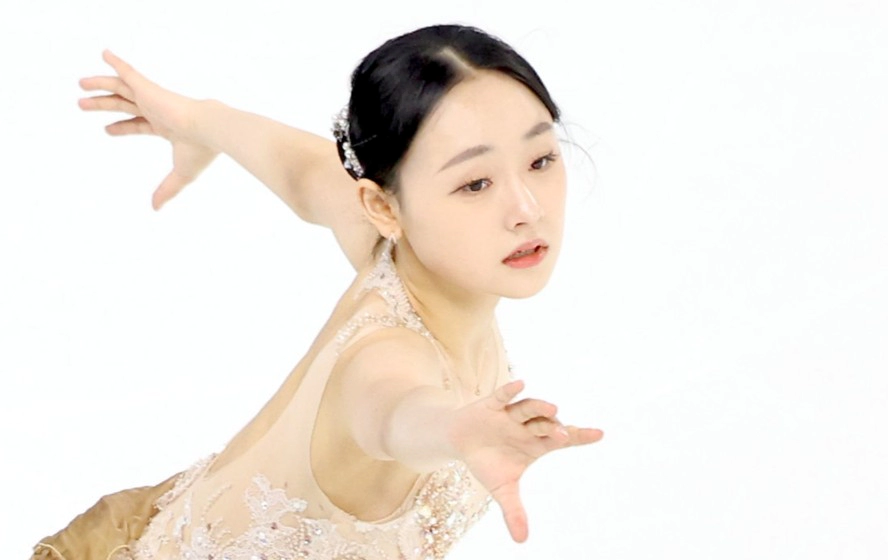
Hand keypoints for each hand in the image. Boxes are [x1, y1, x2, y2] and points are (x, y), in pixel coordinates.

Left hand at [78, 50, 217, 209]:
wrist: (210, 131)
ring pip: (120, 89)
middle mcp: (157, 110)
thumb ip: (167, 189)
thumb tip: (155, 209)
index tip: (106, 129)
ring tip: (80, 84)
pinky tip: (104, 53)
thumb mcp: (181, 175)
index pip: (138, 125)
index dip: (122, 128)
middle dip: (104, 105)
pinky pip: (129, 73)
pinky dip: (117, 63)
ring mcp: (152, 98)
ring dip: (101, 85)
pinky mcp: (149, 89)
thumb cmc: (201, 151)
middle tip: (83, 105)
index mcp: (166, 127)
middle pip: (124, 105)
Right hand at [449, 380, 603, 542]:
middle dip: (554, 429)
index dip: (580, 436)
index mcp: (535, 444)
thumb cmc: (488, 462)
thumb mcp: (501, 488)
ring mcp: (510, 415)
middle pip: (545, 425)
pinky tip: (520, 385)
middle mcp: (527, 427)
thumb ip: (514, 511)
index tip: (600, 433)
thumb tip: (522, 540)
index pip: (562, 439)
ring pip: (528, 409)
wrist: (459, 441)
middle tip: (563, 436)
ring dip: (539, 409)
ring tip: (553, 409)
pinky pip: (503, 396)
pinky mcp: (491, 405)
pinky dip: (510, 391)